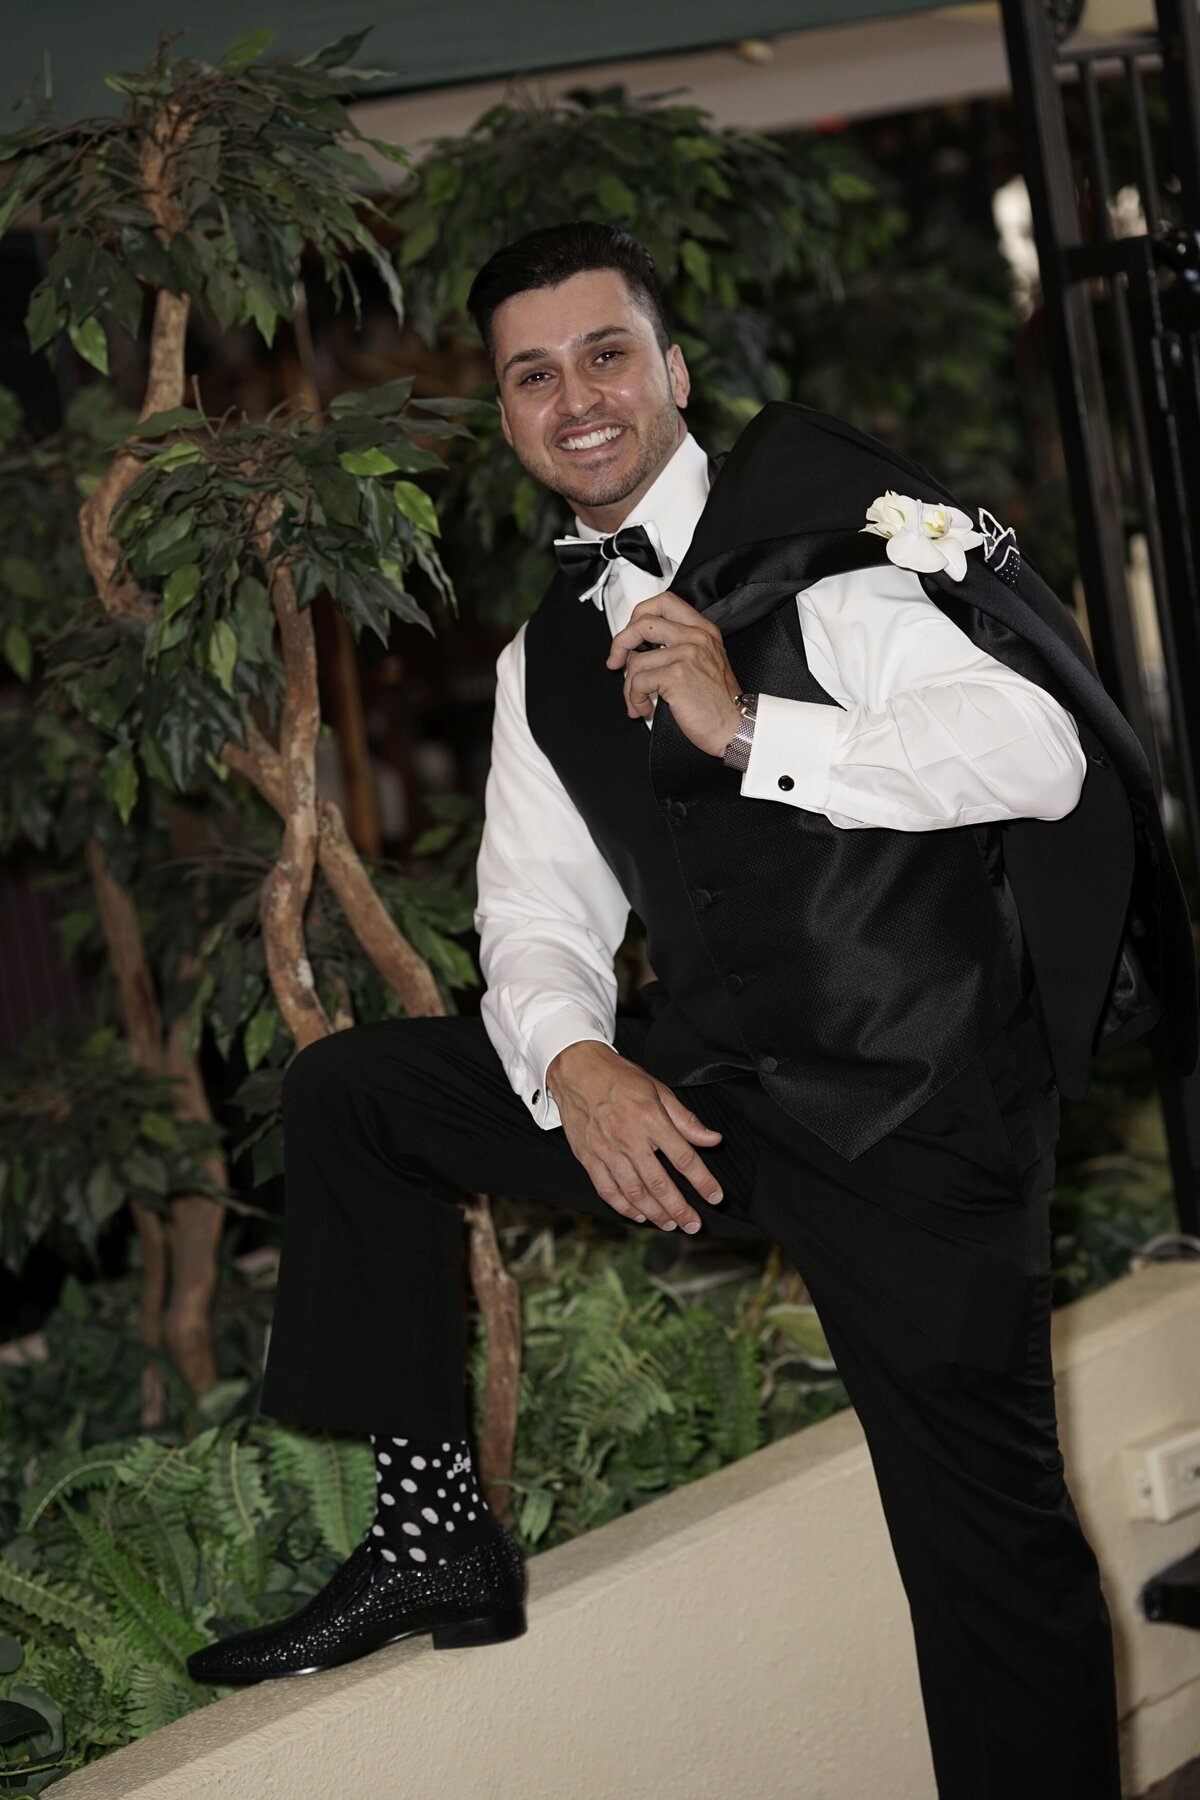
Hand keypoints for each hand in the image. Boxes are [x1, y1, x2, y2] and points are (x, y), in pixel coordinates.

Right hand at [546, 1041, 724, 1231]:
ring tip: (670, 1224)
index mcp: (651, 1119)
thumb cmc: (620, 1078)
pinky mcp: (588, 1158)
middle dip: (680, 1208)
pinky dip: (624, 1207)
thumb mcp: (658, 1090)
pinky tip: (638, 1215)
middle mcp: (629, 1139)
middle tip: (694, 1224)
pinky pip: (608, 1190)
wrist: (576, 1071)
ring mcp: (606, 1151)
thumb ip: (685, 1119)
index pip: (683, 1158)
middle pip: (659, 1183)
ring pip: (634, 1192)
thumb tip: (712, 1139)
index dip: (702, 1181)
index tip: (715, 1197)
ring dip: (655, 1213)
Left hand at [606, 591, 741, 757]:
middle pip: (643, 622)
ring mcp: (687, 653)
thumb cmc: (719, 704)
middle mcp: (696, 637)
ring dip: (629, 687)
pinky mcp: (677, 675)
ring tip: (638, 701)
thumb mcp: (706, 663)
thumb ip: (679, 647)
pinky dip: (634, 698)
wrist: (736, 727)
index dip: (639, 615)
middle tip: (615, 661)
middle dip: (620, 643)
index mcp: (703, 631)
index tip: (630, 635)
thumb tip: (638, 650)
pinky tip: (644, 708)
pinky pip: (638, 681)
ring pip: (636, 660)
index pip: (664, 602)